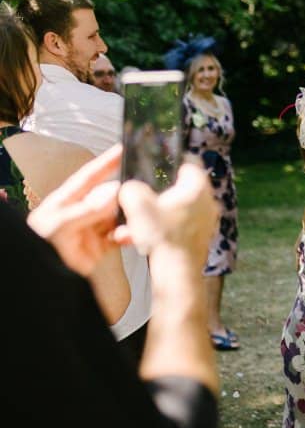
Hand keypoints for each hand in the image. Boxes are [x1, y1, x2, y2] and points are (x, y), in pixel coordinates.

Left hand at [27, 146, 122, 275]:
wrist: (42, 279)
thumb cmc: (41, 247)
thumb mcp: (59, 226)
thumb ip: (86, 211)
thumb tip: (113, 193)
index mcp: (66, 201)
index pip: (89, 177)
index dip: (106, 162)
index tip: (124, 148)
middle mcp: (81, 212)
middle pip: (109, 197)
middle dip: (125, 195)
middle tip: (141, 194)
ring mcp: (91, 229)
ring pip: (118, 217)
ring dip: (129, 219)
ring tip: (135, 222)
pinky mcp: (100, 246)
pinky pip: (120, 236)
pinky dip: (129, 236)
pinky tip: (130, 237)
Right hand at [117, 161, 217, 261]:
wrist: (176, 274)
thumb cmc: (163, 236)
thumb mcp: (137, 204)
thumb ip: (131, 188)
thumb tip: (130, 188)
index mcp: (198, 187)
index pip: (189, 161)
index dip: (169, 159)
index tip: (153, 163)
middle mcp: (207, 202)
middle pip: (177, 187)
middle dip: (153, 193)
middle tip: (137, 197)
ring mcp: (205, 222)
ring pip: (172, 210)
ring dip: (150, 215)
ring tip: (129, 225)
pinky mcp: (197, 238)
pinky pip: (174, 227)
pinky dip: (156, 230)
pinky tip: (134, 239)